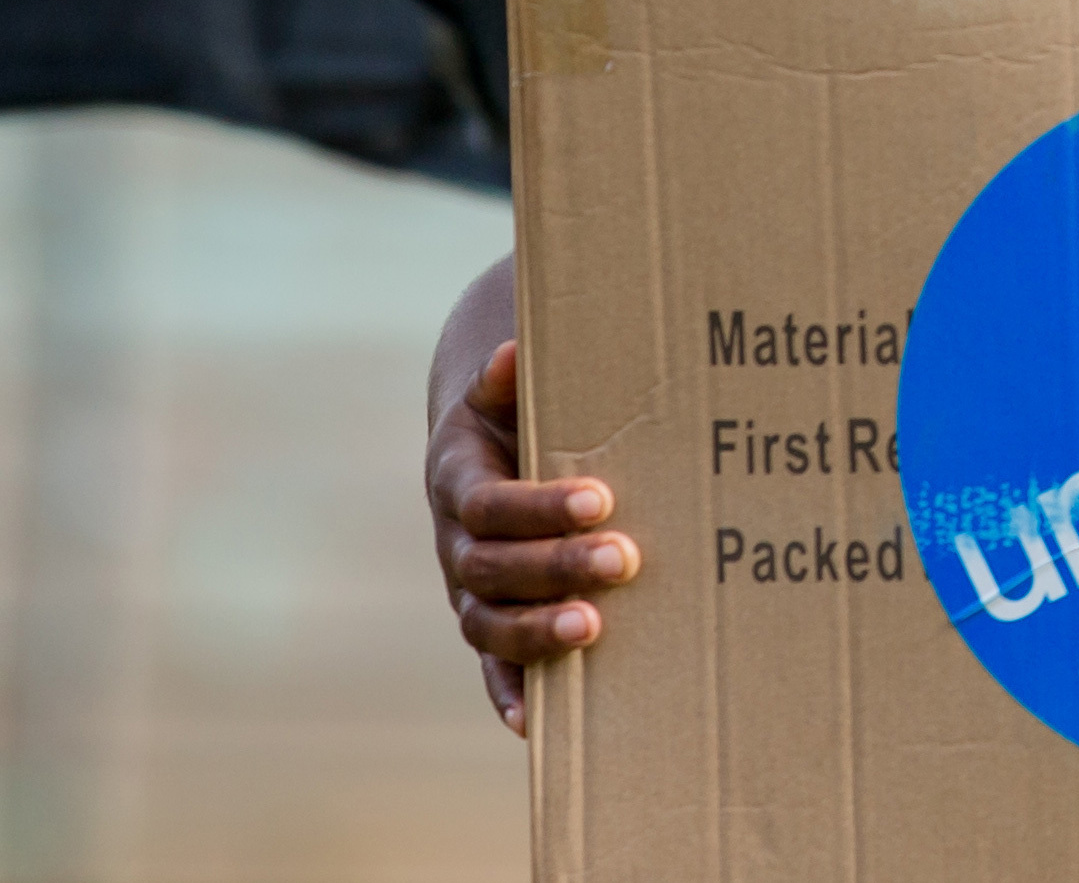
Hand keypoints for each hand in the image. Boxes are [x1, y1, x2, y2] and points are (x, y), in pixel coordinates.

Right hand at [427, 340, 638, 731]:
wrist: (482, 450)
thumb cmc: (512, 416)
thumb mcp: (505, 392)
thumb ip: (507, 379)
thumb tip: (513, 353)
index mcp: (456, 479)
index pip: (489, 503)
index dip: (540, 506)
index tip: (601, 499)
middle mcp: (454, 542)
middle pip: (491, 567)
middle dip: (556, 566)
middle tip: (624, 560)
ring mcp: (467, 592)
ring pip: (486, 623)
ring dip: (535, 633)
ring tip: (592, 629)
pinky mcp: (486, 626)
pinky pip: (489, 670)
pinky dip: (508, 697)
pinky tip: (536, 725)